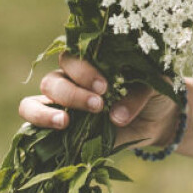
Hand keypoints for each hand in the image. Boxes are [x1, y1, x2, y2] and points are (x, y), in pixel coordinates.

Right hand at [17, 53, 180, 148]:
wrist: (159, 119)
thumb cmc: (153, 93)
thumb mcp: (154, 87)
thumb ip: (136, 96)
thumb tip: (116, 117)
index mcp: (89, 62)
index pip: (72, 59)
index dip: (83, 71)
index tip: (104, 87)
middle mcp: (69, 81)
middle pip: (52, 81)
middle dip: (72, 94)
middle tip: (97, 106)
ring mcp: (60, 106)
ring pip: (33, 102)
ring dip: (45, 113)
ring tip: (64, 122)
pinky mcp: (60, 130)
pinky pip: (35, 127)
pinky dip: (39, 128)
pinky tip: (57, 133)